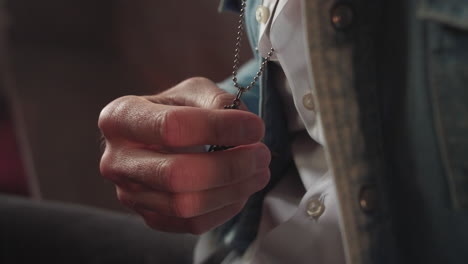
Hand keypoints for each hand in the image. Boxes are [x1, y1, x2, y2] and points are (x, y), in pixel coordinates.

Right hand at [98, 77, 270, 233]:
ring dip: (234, 190)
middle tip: (262, 154)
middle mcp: (116, 159)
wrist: (158, 138)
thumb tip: (244, 125)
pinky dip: (225, 209)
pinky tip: (241, 190)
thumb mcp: (193, 92)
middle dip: (230, 166)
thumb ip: (216, 101)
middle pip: (177, 174)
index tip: (256, 127)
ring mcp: (129, 193)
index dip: (220, 129)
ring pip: (186, 205)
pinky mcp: (149, 216)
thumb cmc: (176, 109)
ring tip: (259, 172)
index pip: (172, 127)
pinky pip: (191, 224)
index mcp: (121, 118)